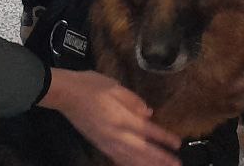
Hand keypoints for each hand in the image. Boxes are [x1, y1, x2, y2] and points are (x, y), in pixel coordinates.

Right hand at [39, 69, 179, 165]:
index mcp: (121, 118)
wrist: (65, 95)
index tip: (177, 143)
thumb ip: (133, 101)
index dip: (164, 138)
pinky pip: (119, 159)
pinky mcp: (100, 146)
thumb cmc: (90, 85)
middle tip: (176, 165)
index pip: (147, 131)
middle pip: (142, 151)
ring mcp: (107, 143)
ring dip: (148, 165)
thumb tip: (149, 114)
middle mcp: (116, 135)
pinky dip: (130, 164)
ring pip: (131, 159)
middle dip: (160, 159)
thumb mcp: (114, 85)